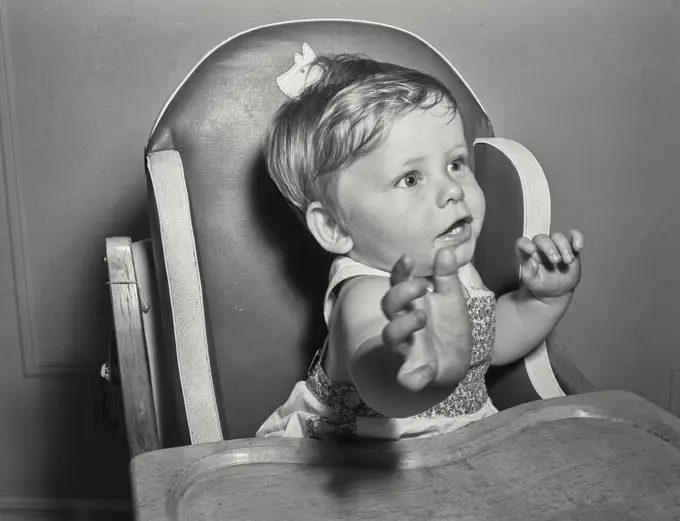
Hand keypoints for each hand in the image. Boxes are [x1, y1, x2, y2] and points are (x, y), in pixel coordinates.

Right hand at [381, 247, 472, 391]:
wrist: (457, 361)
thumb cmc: (448, 325)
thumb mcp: (452, 298)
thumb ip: (447, 276)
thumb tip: (446, 250)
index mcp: (413, 303)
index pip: (399, 283)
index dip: (400, 271)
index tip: (408, 258)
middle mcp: (405, 323)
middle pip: (389, 306)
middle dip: (399, 294)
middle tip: (419, 286)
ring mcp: (408, 347)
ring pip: (391, 336)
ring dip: (402, 325)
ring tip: (421, 317)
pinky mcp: (416, 371)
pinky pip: (407, 377)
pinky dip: (413, 377)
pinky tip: (427, 371)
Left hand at [516, 230, 583, 300]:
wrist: (557, 290)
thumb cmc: (541, 284)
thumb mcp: (532, 283)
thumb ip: (528, 274)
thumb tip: (529, 263)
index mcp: (527, 254)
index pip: (522, 243)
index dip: (525, 244)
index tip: (531, 250)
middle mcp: (540, 247)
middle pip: (541, 238)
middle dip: (549, 248)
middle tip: (556, 261)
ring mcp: (555, 245)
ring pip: (558, 237)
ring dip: (564, 247)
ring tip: (568, 260)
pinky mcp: (569, 247)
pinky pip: (573, 236)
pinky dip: (577, 238)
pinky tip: (578, 247)